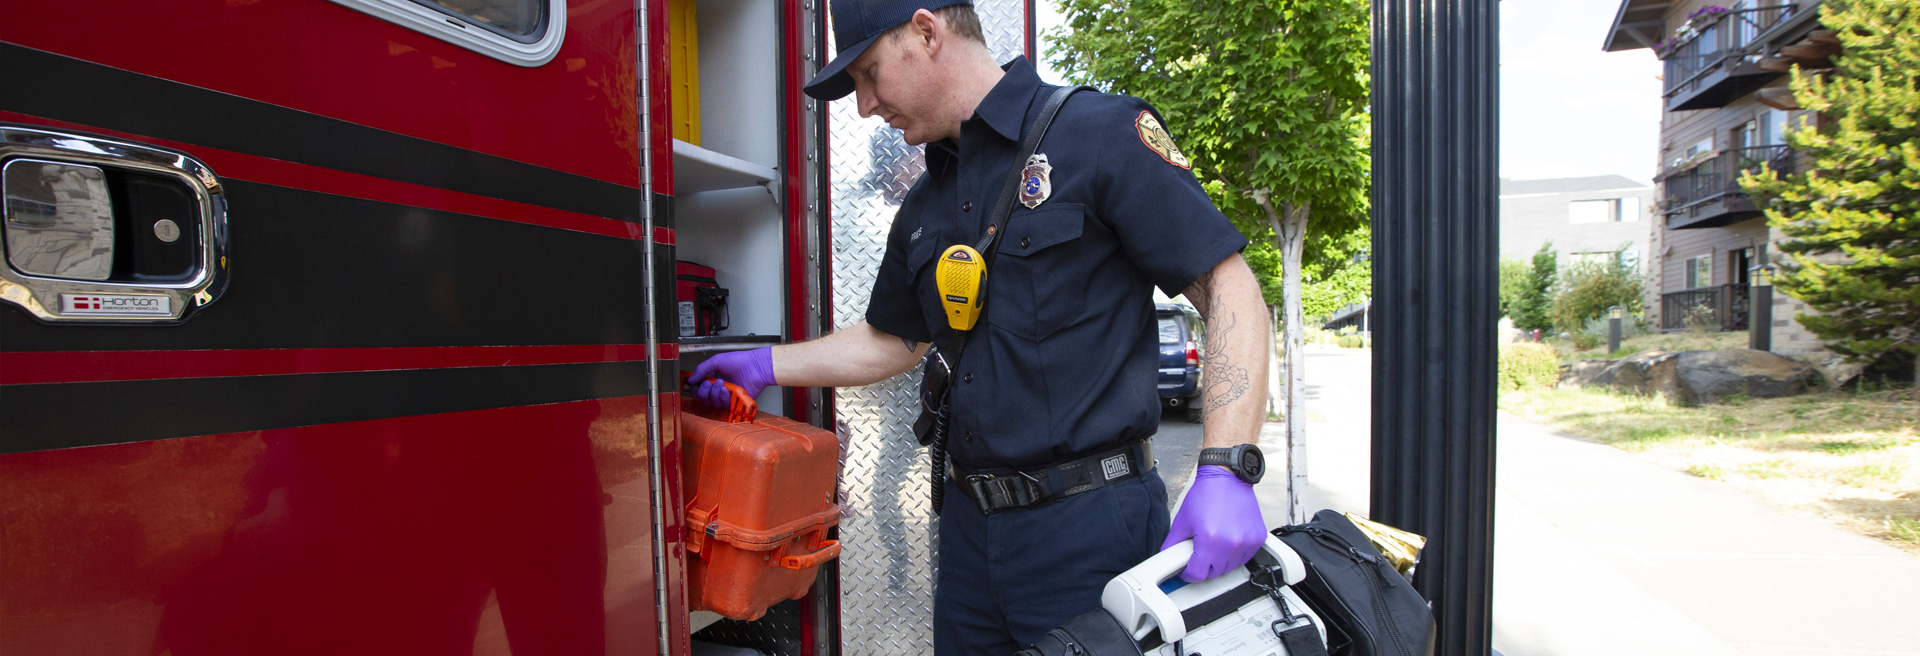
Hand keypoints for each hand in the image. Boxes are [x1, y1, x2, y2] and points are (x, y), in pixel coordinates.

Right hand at [689, 347, 775, 408]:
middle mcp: (718, 388)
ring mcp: (726, 396)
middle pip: (703, 398)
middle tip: (709, 383)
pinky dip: (723, 398)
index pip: (698, 388)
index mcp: (712, 378)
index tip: (695, 385)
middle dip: (703, 391)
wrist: (755, 367)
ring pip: (712, 403)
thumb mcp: (716, 361)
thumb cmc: (739, 361)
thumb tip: (690, 380)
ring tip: (722, 384)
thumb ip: (701, 370)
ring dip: (714, 393)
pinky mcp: (734, 403)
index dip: (695, 388)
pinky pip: (723, 406)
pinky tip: (727, 389)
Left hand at [1161, 466, 1266, 581]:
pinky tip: (1229, 539)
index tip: (1187, 571)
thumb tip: (1166, 559)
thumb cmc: (1206, 495)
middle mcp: (1230, 543)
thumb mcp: (1182, 520)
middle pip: (1215, 573)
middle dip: (1205, 566)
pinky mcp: (1257, 538)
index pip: (1198, 574)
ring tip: (1215, 543)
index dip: (1189, 574)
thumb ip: (1172, 544)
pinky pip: (1246, 558)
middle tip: (1200, 552)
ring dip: (1221, 561)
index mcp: (1210, 540)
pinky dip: (1236, 554)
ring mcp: (1246, 542)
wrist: (1227, 478)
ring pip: (1231, 567)